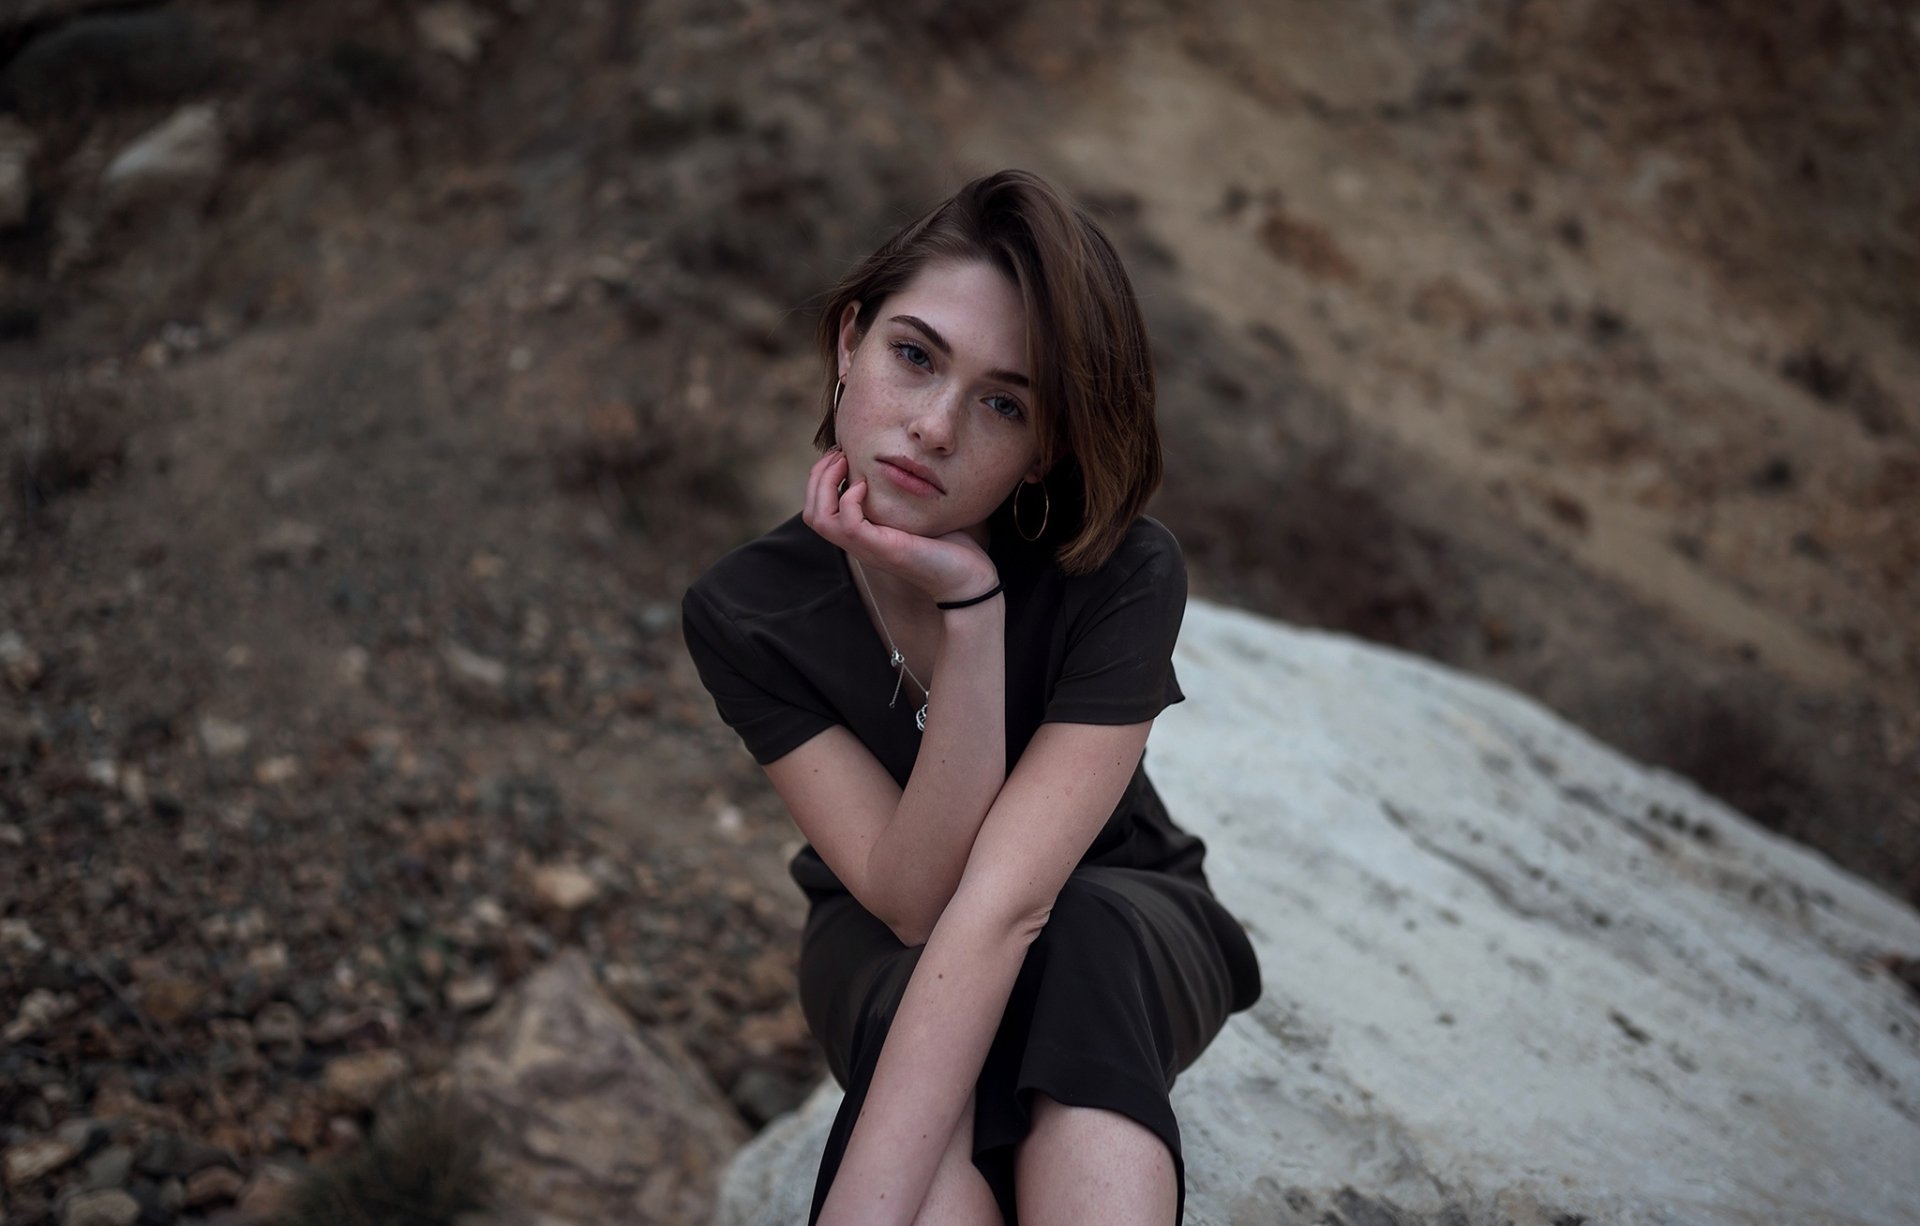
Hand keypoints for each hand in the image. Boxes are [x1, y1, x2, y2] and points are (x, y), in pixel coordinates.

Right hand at [803, 449, 998, 605]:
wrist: (967, 576)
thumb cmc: (948, 545)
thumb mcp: (916, 512)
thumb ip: (901, 492)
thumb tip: (903, 461)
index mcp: (862, 535)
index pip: (818, 509)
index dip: (821, 478)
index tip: (841, 453)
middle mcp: (858, 543)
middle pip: (812, 512)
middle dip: (818, 476)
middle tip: (839, 453)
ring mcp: (867, 547)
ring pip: (820, 518)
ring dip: (826, 484)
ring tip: (845, 463)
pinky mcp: (882, 548)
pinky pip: (849, 524)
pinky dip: (850, 499)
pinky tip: (866, 485)